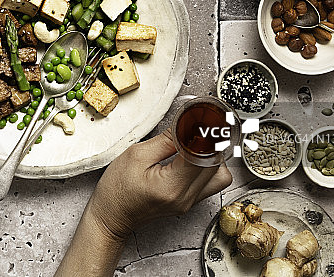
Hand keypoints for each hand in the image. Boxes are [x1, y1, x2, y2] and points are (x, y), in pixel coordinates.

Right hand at [87, 128, 232, 239]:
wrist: (113, 215)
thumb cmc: (117, 190)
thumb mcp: (136, 155)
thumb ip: (166, 139)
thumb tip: (186, 124)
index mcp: (172, 186)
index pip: (202, 154)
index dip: (202, 133)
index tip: (199, 118)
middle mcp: (186, 197)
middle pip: (216, 164)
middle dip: (208, 142)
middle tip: (195, 127)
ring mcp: (190, 202)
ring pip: (220, 174)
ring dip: (212, 156)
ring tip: (194, 144)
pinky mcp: (190, 202)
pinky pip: (211, 182)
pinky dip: (207, 166)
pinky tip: (192, 157)